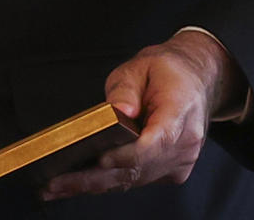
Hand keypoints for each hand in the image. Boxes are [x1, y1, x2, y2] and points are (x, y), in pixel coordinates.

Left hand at [40, 31, 245, 200]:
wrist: (196, 80)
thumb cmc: (167, 72)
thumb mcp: (142, 66)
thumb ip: (125, 89)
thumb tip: (118, 111)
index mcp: (181, 112)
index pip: (155, 143)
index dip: (126, 155)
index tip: (100, 159)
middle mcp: (185, 144)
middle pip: (138, 169)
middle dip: (95, 178)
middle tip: (57, 182)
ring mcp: (180, 161)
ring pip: (134, 180)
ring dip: (96, 185)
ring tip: (58, 187)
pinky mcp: (170, 171)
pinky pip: (137, 179)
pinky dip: (110, 181)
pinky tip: (80, 183)